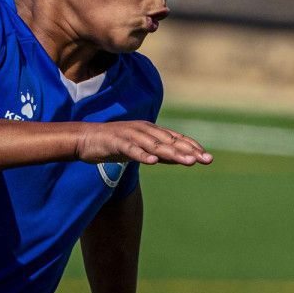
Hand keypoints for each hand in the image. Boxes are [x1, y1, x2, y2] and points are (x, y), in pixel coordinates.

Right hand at [76, 120, 212, 165]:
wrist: (86, 139)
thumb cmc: (115, 144)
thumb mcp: (142, 149)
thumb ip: (160, 153)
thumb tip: (181, 158)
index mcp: (151, 131)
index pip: (176, 139)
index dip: (192, 147)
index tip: (207, 157)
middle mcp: (144, 130)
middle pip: (170, 142)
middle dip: (189, 151)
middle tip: (206, 160)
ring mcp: (131, 135)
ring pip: (155, 145)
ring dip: (173, 153)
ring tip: (189, 161)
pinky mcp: (117, 142)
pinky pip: (131, 150)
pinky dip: (142, 155)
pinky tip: (153, 162)